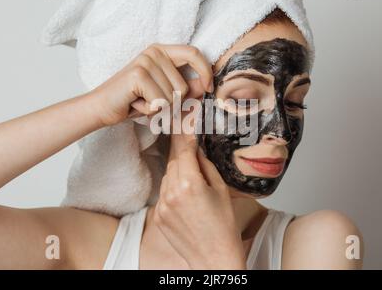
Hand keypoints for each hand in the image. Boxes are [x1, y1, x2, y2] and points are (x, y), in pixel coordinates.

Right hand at [88, 44, 212, 126]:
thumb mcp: (165, 95)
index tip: (208, 88)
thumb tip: (204, 86)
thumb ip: (186, 89)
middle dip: (172, 103)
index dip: (205, 72)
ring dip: (160, 108)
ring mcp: (145, 61)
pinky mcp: (138, 75)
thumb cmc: (135, 101)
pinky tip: (135, 104)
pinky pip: (160, 102)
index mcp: (162, 51)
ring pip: (173, 97)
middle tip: (153, 103)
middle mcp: (154, 52)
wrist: (102, 107)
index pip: (194, 53)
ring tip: (142, 102)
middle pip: (184, 85)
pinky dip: (150, 111)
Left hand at [154, 132, 246, 269]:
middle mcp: (171, 193)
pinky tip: (187, 199)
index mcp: (189, 184)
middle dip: (183, 155)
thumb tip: (196, 150)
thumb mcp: (221, 189)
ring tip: (194, 184)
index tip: (186, 125)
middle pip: (174, 161)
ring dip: (178, 173)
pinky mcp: (158, 215)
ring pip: (167, 176)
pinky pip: (163, 193)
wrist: (213, 256)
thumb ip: (205, 166)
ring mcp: (162, 205)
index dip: (185, 136)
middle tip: (192, 151)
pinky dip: (172, 189)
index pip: (184, 150)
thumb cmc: (223, 225)